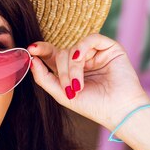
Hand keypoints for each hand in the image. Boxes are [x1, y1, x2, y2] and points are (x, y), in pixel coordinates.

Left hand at [28, 34, 149, 129]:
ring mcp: (95, 53)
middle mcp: (82, 59)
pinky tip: (80, 60)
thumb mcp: (61, 94)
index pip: (52, 55)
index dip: (41, 50)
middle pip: (61, 53)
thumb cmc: (92, 105)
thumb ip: (43, 77)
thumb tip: (31, 59)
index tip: (31, 49)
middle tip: (69, 89)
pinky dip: (82, 49)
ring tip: (78, 85)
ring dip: (72, 67)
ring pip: (73, 48)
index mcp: (69, 70)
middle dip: (61, 71)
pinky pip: (90, 39)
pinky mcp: (109, 47)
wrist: (118, 110)